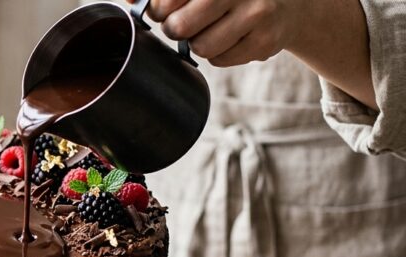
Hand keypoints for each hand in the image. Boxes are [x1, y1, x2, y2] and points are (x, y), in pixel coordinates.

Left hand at [128, 0, 302, 66]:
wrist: (289, 4)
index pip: (168, 0)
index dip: (159, 8)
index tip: (164, 10)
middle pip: (179, 26)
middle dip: (175, 29)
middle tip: (184, 24)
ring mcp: (258, 12)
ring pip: (199, 47)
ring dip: (198, 43)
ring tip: (213, 29)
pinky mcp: (266, 40)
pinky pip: (219, 60)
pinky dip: (219, 53)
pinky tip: (233, 38)